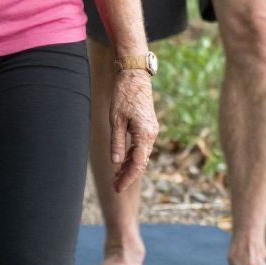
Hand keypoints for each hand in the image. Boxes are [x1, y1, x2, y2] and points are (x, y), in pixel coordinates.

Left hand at [109, 70, 159, 193]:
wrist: (135, 75)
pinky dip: (132, 156)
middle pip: (140, 162)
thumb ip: (116, 142)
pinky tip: (122, 161)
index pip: (137, 163)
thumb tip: (115, 162)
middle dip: (128, 175)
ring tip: (115, 177)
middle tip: (114, 186)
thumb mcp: (116, 119)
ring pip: (141, 155)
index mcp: (144, 134)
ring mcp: (151, 131)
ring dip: (129, 166)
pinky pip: (141, 146)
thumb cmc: (124, 95)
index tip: (117, 188)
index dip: (127, 178)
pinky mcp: (148, 127)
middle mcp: (151, 135)